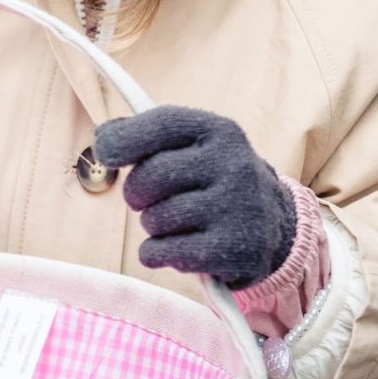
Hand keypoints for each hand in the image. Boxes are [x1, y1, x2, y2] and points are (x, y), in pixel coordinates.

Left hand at [94, 106, 295, 288]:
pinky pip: (163, 252)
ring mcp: (239, 208)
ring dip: (152, 226)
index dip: (122, 140)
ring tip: (176, 223)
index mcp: (220, 132)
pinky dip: (157, 254)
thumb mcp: (191, 145)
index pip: (160, 124)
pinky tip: (177, 248)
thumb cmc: (212, 180)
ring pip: (153, 219)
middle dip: (136, 194)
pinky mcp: (237, 250)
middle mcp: (235, 165)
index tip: (107, 153)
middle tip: (148, 199)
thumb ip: (145, 134)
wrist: (271, 225)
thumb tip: (105, 136)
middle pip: (148, 178)